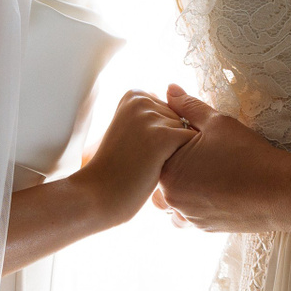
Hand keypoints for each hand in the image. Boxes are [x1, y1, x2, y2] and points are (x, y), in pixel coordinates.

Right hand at [71, 90, 195, 226]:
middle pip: (181, 119)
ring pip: (188, 131)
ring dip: (178, 152)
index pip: (172, 109)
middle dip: (172, 143)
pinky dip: (186, 160)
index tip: (138, 147)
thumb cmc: (118, 168)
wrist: (98, 194)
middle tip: (144, 160)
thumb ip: (154, 115)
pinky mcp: (161, 136)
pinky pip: (192, 142)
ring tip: (151, 166)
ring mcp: (150, 118)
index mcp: (134, 95)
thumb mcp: (132, 130)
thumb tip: (181, 103)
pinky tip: (161, 171)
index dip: (162, 135)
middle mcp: (141, 100)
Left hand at [151, 86, 290, 236]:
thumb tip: (169, 88)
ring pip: (175, 198)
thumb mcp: (217, 122)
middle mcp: (173, 198)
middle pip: (164, 175)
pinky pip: (190, 215)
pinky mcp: (205, 228)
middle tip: (203, 151)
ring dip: (184, 186)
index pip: (158, 152)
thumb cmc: (247, 154)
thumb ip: (188, 106)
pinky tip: (214, 189)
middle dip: (177, 163)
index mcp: (169, 171)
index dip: (174, 140)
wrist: (280, 191)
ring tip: (208, 171)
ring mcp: (188, 216)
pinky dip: (196, 203)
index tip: (193, 135)